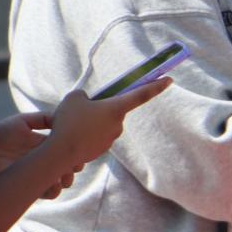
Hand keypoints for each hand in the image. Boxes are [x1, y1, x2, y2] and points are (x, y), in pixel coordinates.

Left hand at [0, 111, 73, 196]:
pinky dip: (54, 188)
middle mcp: (42, 162)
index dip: (75, 152)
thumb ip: (43, 119)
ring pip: (60, 183)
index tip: (81, 152)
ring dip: (66, 180)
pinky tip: (52, 182)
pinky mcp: (29, 187)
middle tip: (74, 166)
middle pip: (67, 168)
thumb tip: (64, 118)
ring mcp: (36, 175)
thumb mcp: (22, 122)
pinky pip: (47, 192)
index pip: (66, 150)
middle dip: (73, 168)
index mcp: (43, 146)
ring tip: (64, 176)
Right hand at [47, 77, 170, 168]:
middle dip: (99, 109)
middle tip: (79, 110)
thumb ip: (84, 96)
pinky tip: (72, 135)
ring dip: (90, 122)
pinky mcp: (100, 150)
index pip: (141, 94)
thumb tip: (87, 102)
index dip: (156, 86)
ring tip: (72, 125)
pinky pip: (94, 136)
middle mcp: (119, 124)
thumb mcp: (74, 98)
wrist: (61, 152)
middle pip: (111, 110)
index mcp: (117, 108)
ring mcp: (110, 139)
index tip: (170, 80)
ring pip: (101, 124)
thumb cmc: (69, 121)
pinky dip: (85, 134)